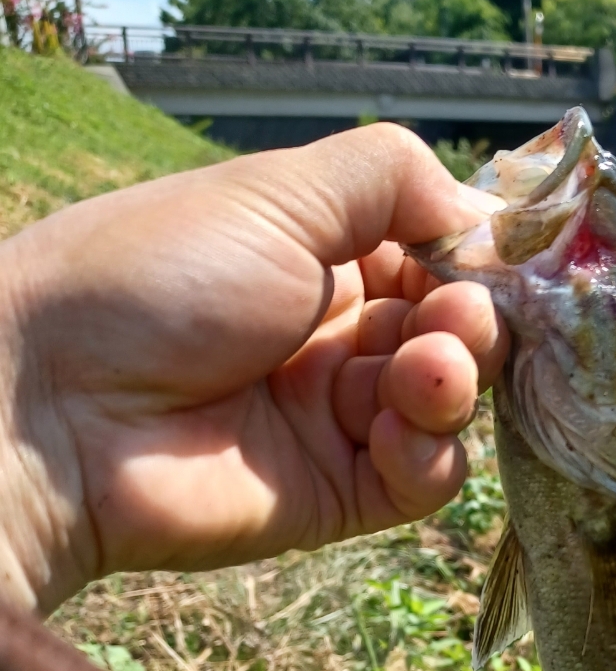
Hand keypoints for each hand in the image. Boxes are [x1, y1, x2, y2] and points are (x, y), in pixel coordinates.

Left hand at [0, 123, 506, 613]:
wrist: (57, 408)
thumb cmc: (156, 279)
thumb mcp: (275, 194)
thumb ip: (390, 178)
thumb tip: (484, 213)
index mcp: (325, 258)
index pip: (440, 257)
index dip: (480, 259)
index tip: (503, 259)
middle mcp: (340, 336)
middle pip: (460, 332)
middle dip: (474, 322)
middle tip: (455, 318)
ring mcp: (343, 417)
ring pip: (454, 404)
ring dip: (456, 381)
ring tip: (426, 370)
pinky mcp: (344, 492)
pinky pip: (428, 477)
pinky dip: (431, 451)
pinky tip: (397, 427)